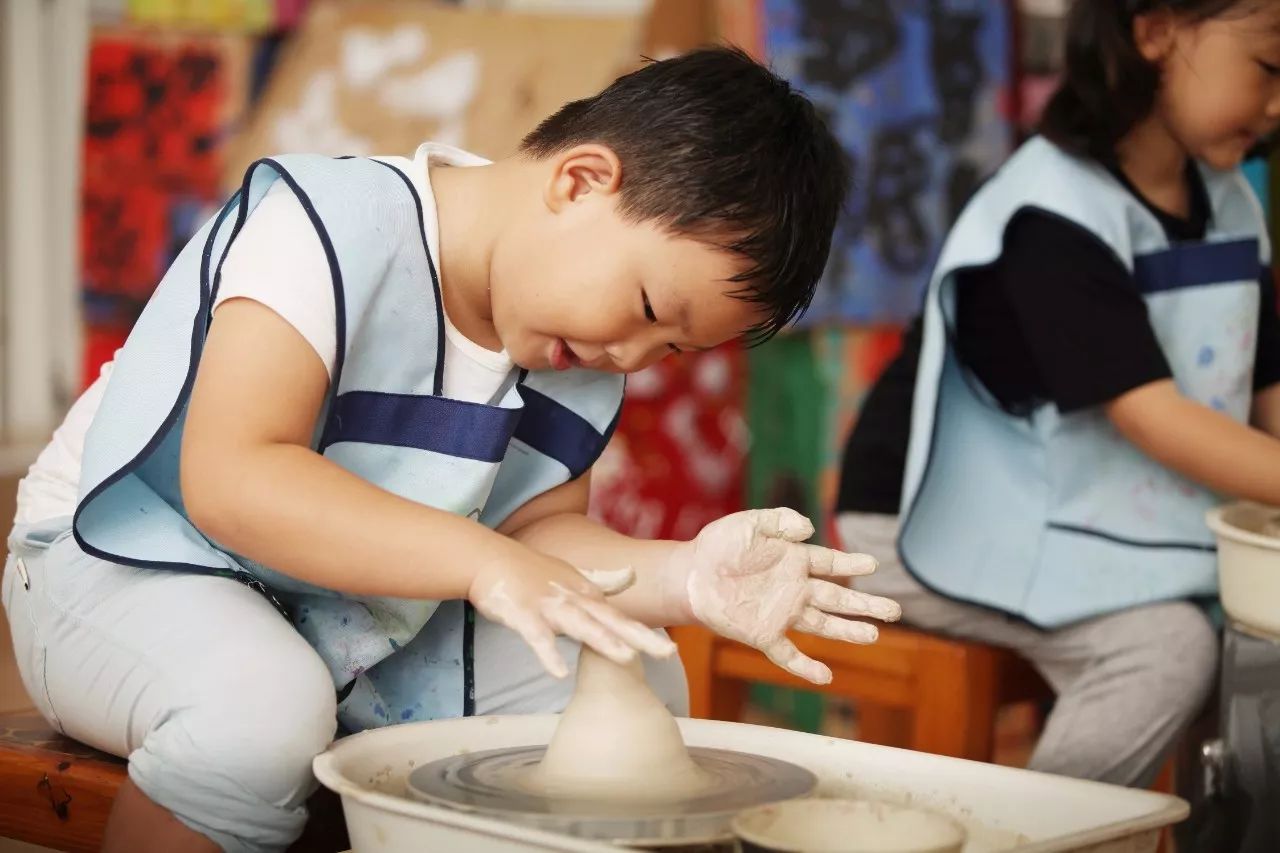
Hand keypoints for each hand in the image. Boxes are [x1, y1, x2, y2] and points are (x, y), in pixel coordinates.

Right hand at [469, 545, 674, 678]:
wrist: (492, 559)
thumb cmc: (535, 572)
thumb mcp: (574, 577)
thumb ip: (605, 581)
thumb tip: (633, 575)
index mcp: (587, 597)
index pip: (621, 619)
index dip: (645, 635)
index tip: (671, 651)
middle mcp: (574, 601)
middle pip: (611, 622)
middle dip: (639, 638)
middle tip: (668, 653)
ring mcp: (549, 606)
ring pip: (580, 626)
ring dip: (603, 640)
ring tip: (627, 658)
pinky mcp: (523, 614)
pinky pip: (537, 638)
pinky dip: (549, 654)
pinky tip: (560, 674)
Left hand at [670, 508, 900, 683]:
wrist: (689, 573)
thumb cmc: (718, 545)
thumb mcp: (749, 522)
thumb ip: (779, 521)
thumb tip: (809, 529)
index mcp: (793, 560)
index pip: (831, 564)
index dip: (852, 565)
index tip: (874, 566)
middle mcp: (793, 589)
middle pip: (837, 599)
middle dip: (866, 605)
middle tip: (894, 611)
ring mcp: (780, 613)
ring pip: (822, 625)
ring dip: (847, 631)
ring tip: (873, 636)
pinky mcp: (762, 634)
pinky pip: (787, 653)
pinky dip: (805, 666)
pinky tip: (825, 676)